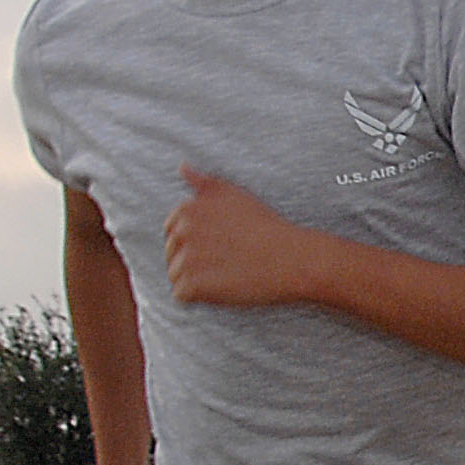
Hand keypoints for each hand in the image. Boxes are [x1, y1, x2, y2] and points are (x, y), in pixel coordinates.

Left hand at [163, 167, 336, 309]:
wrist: (292, 259)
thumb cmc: (267, 227)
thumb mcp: (235, 194)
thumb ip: (204, 182)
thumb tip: (181, 166)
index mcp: (187, 209)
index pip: (172, 232)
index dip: (196, 242)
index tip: (221, 245)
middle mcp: (181, 231)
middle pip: (171, 255)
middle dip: (194, 261)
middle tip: (228, 260)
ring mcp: (185, 258)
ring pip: (175, 277)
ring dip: (197, 281)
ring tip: (227, 274)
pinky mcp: (193, 284)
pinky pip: (182, 296)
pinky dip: (200, 298)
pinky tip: (223, 287)